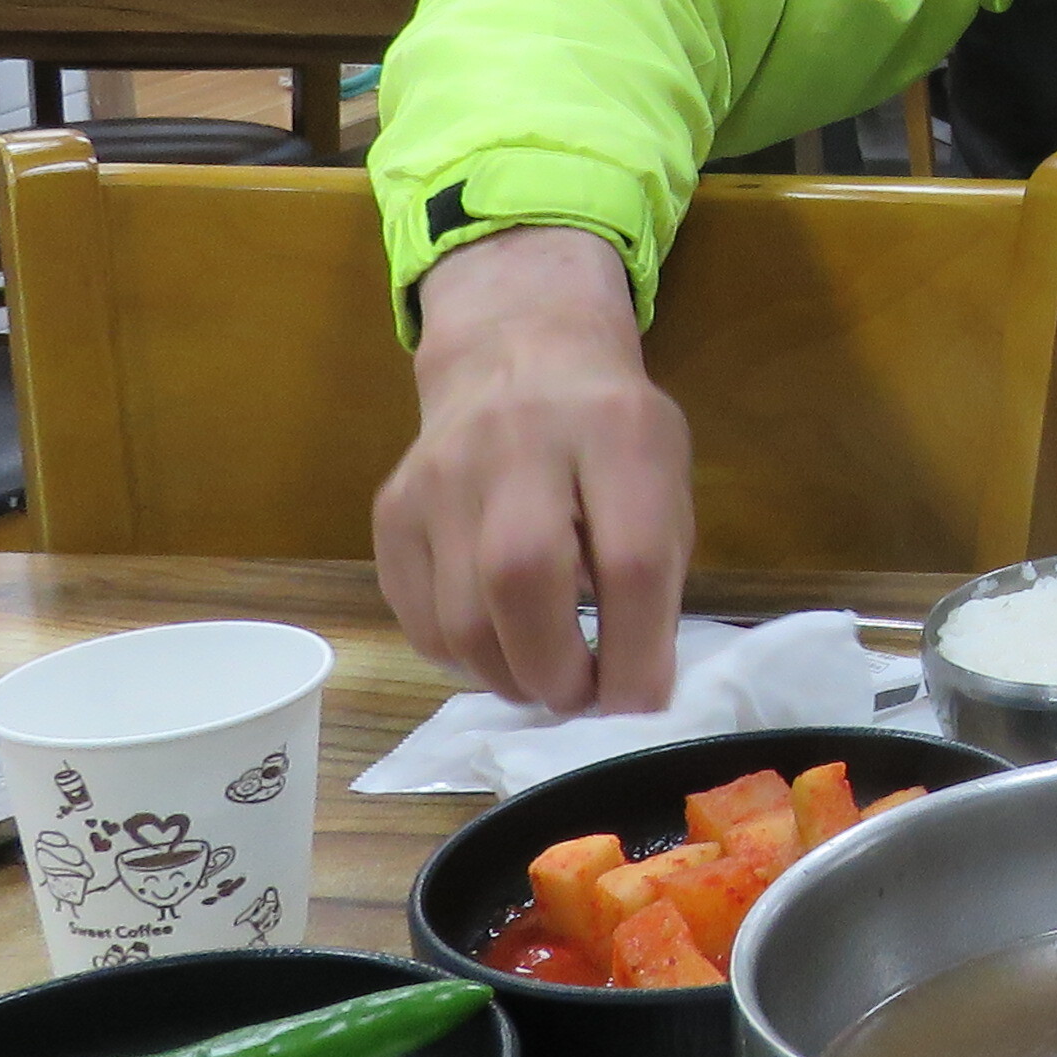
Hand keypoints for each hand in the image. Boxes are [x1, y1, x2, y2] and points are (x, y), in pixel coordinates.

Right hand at [372, 227, 691, 713]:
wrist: (518, 352)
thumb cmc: (611, 434)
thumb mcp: (664, 477)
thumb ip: (658, 573)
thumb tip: (635, 692)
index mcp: (615, 431)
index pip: (630, 559)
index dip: (637, 651)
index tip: (640, 704)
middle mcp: (518, 442)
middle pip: (521, 578)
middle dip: (556, 668)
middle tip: (581, 696)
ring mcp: (440, 474)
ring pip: (460, 616)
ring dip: (508, 676)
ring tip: (544, 677)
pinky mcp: (392, 509)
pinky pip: (420, 619)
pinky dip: (464, 657)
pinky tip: (500, 642)